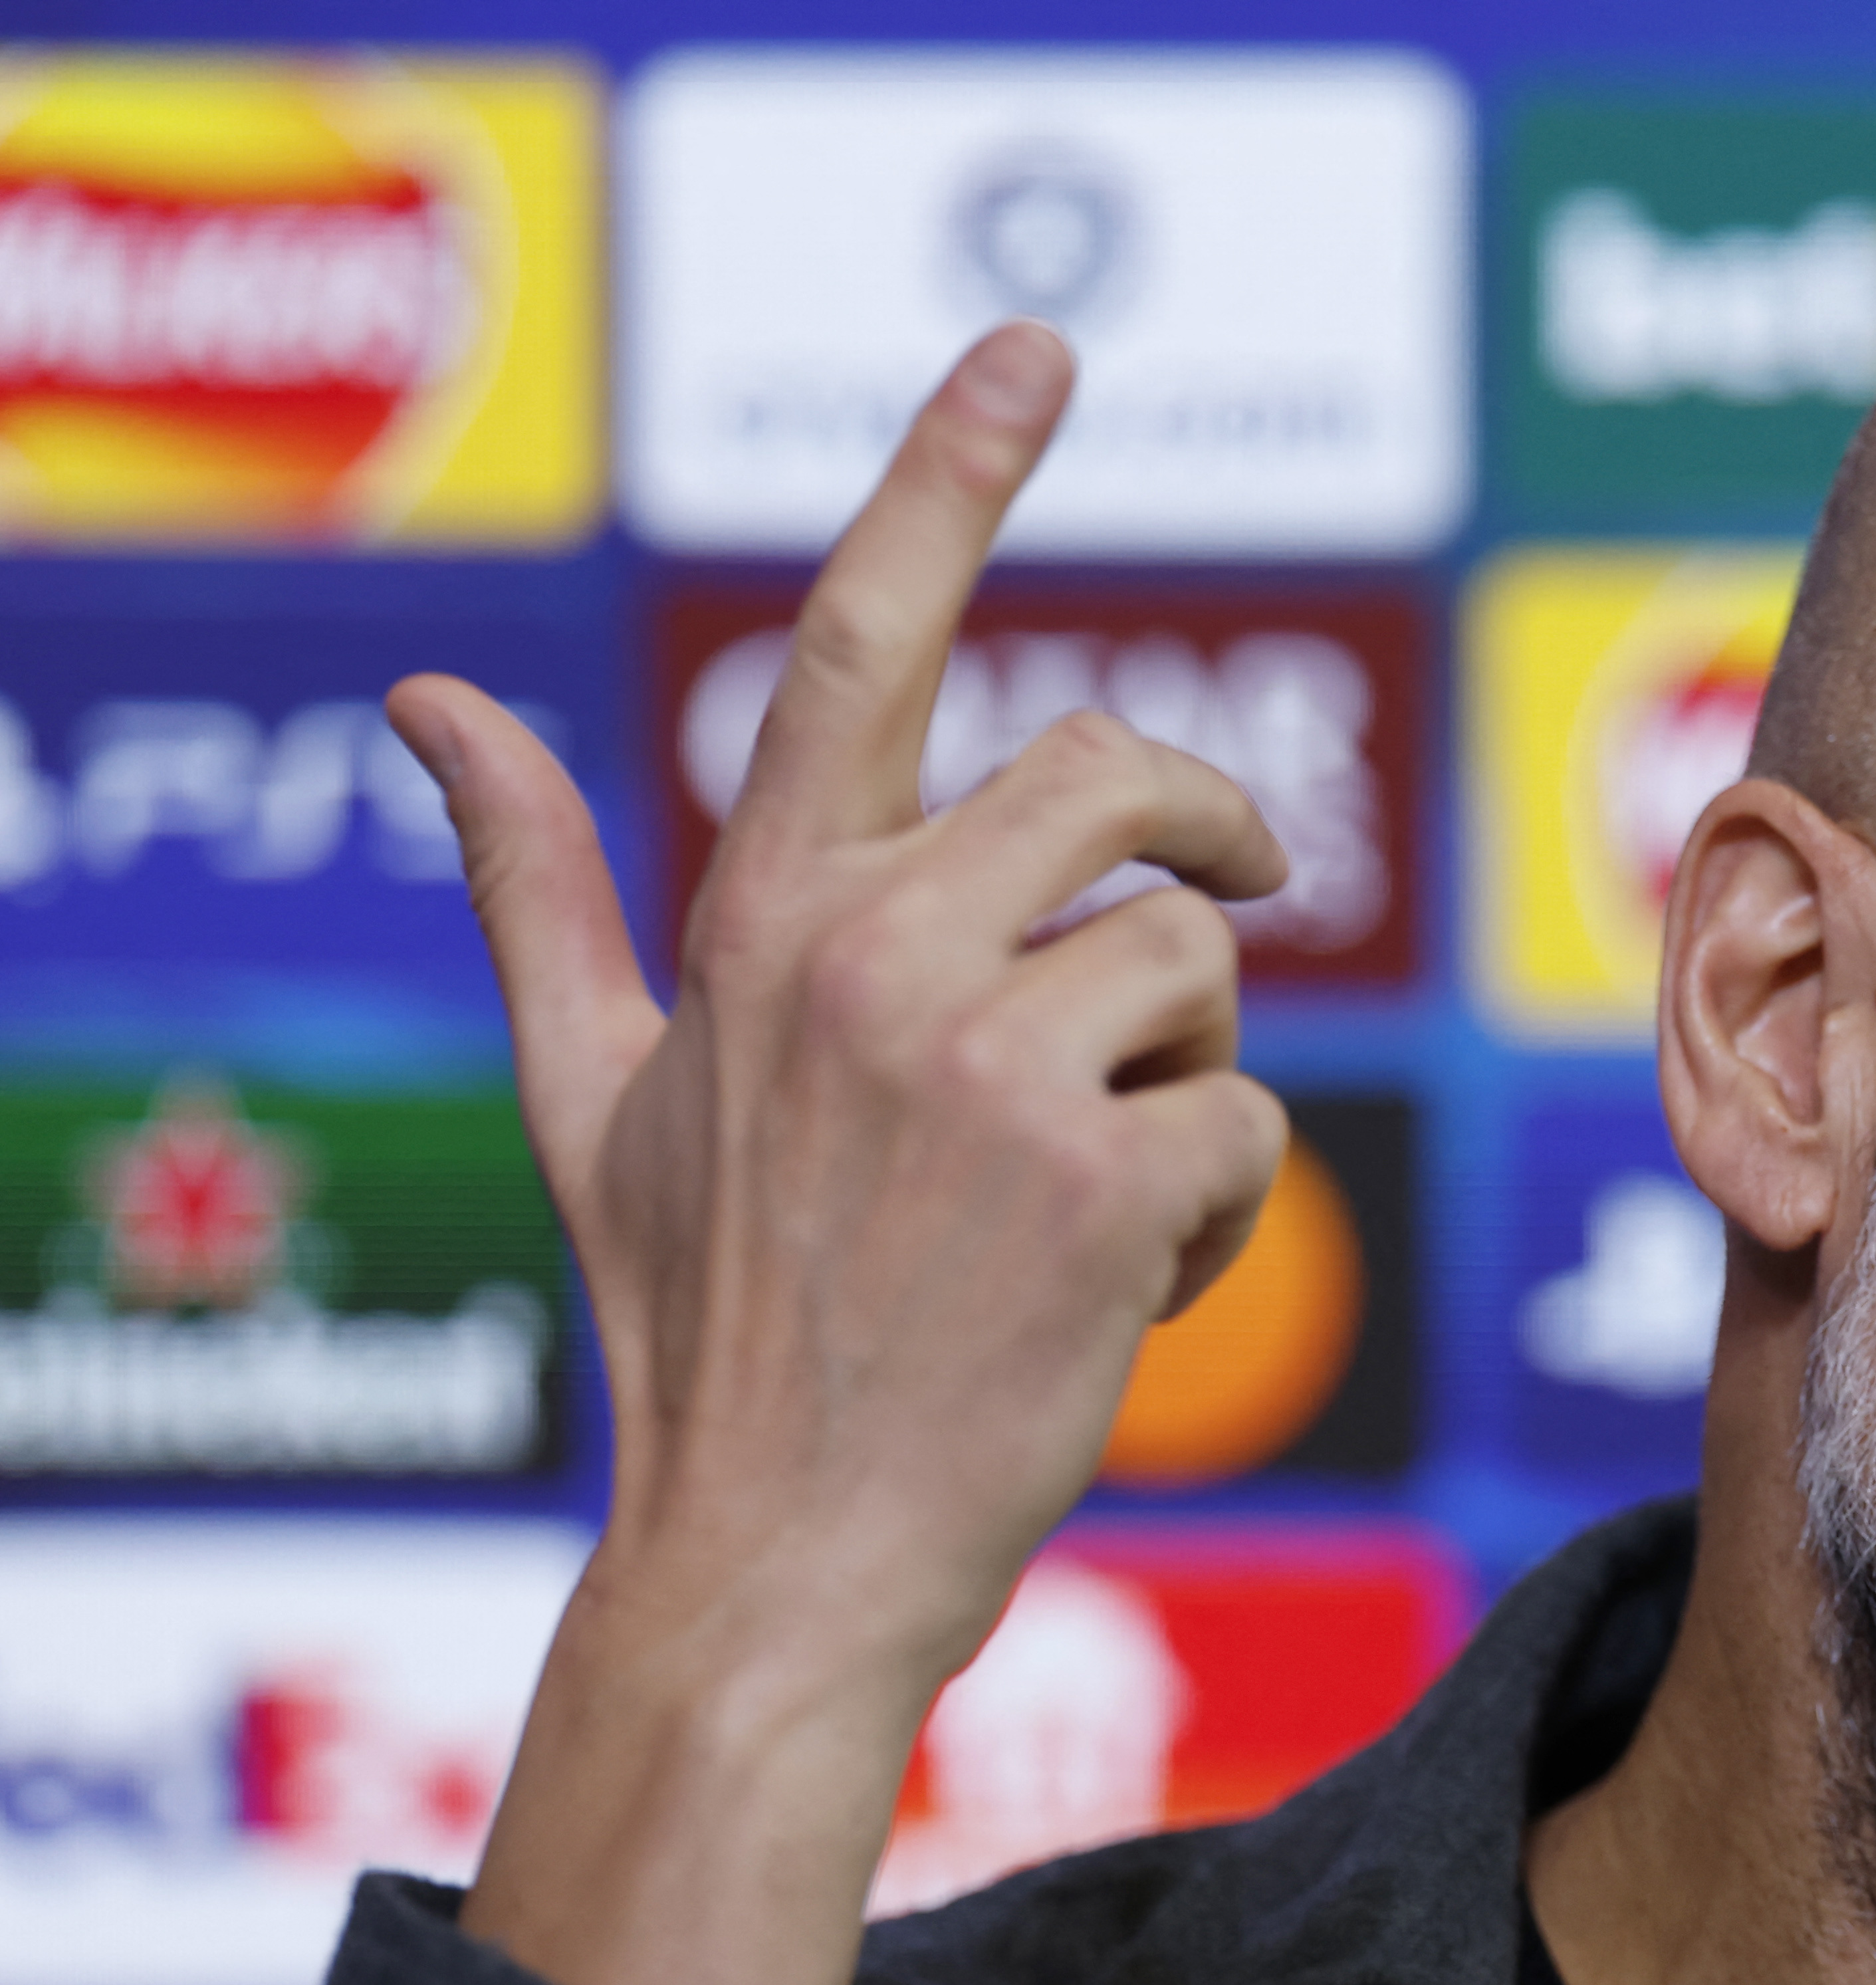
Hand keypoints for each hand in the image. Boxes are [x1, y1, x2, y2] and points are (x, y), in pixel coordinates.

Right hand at [390, 322, 1288, 1984]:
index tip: (1034, 351)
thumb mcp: (596, 1090)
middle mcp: (865, 958)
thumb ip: (533, 885)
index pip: (856, 644)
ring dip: (1190, 1065)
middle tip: (1259, 874)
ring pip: (1195, 961)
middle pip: (1111, 776)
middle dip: (1207, 820)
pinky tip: (1132, 1287)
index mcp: (758, 921)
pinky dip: (1223, 1209)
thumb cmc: (702, 1323)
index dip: (948, 475)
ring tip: (1102, 1185)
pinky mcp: (1102, 1175)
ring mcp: (987, 1065)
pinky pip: (1248, 1118)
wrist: (778, 1552)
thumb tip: (426, 705)